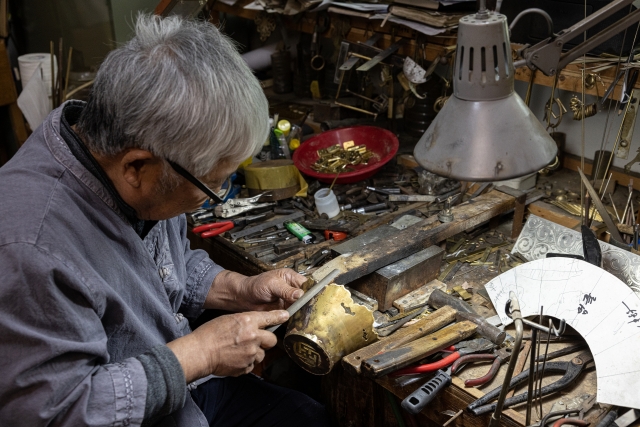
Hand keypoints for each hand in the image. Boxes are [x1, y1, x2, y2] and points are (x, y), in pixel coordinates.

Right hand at [167, 310, 287, 381]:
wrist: (200, 352)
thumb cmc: (210, 334)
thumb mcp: (229, 319)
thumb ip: (246, 321)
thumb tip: (257, 324)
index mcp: (248, 321)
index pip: (270, 317)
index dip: (279, 316)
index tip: (286, 316)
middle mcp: (253, 337)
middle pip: (272, 339)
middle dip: (266, 340)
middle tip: (255, 340)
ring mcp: (251, 353)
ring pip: (262, 354)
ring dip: (255, 352)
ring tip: (240, 350)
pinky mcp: (246, 366)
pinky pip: (252, 364)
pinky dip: (246, 362)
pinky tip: (235, 358)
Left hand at [206, 268, 306, 311]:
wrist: (244, 297)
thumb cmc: (255, 285)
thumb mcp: (272, 284)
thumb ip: (286, 290)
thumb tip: (300, 294)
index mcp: (291, 278)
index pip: (307, 284)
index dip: (312, 291)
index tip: (315, 299)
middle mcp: (292, 289)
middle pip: (306, 297)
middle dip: (309, 303)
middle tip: (311, 310)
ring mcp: (289, 301)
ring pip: (301, 307)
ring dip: (303, 312)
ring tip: (306, 317)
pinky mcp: (285, 311)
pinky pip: (294, 315)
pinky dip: (296, 319)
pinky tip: (298, 321)